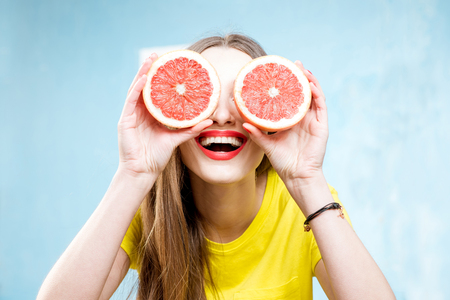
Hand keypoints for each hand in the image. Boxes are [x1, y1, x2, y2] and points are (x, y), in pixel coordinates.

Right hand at [117, 54, 212, 177]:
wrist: (143, 171)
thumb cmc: (157, 157)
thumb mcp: (176, 139)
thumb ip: (190, 129)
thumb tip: (209, 121)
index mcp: (150, 115)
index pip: (154, 93)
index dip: (158, 78)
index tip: (167, 65)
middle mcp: (139, 113)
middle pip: (144, 88)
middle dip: (149, 71)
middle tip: (157, 55)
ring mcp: (130, 116)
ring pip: (136, 90)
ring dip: (141, 74)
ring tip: (149, 61)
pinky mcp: (124, 121)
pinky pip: (130, 102)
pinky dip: (136, 89)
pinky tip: (143, 79)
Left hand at [243, 61, 327, 183]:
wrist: (297, 175)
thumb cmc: (283, 161)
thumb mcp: (267, 144)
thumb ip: (257, 134)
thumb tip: (243, 123)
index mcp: (291, 120)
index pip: (291, 98)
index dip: (287, 85)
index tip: (279, 72)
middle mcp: (303, 118)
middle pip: (303, 92)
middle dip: (299, 77)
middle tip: (293, 63)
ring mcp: (314, 120)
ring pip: (314, 95)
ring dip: (309, 81)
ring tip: (302, 68)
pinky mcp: (322, 125)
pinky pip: (321, 105)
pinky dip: (317, 93)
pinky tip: (310, 84)